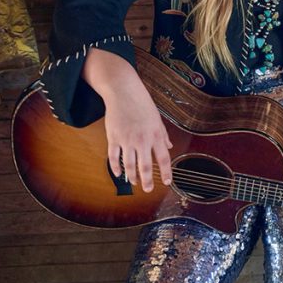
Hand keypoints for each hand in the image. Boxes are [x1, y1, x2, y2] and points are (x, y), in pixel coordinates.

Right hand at [83, 48, 172, 191]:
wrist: (124, 92)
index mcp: (156, 134)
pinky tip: (118, 174)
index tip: (167, 182)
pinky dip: (115, 168)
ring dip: (132, 177)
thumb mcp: (157, 119)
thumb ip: (163, 135)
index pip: (164, 158)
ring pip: (129, 165)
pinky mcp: (113, 138)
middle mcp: (142, 139)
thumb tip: (169, 147)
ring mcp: (127, 140)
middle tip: (147, 190)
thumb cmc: (142, 104)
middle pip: (146, 166)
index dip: (167, 172)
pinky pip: (113, 157)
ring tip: (134, 183)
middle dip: (147, 181)